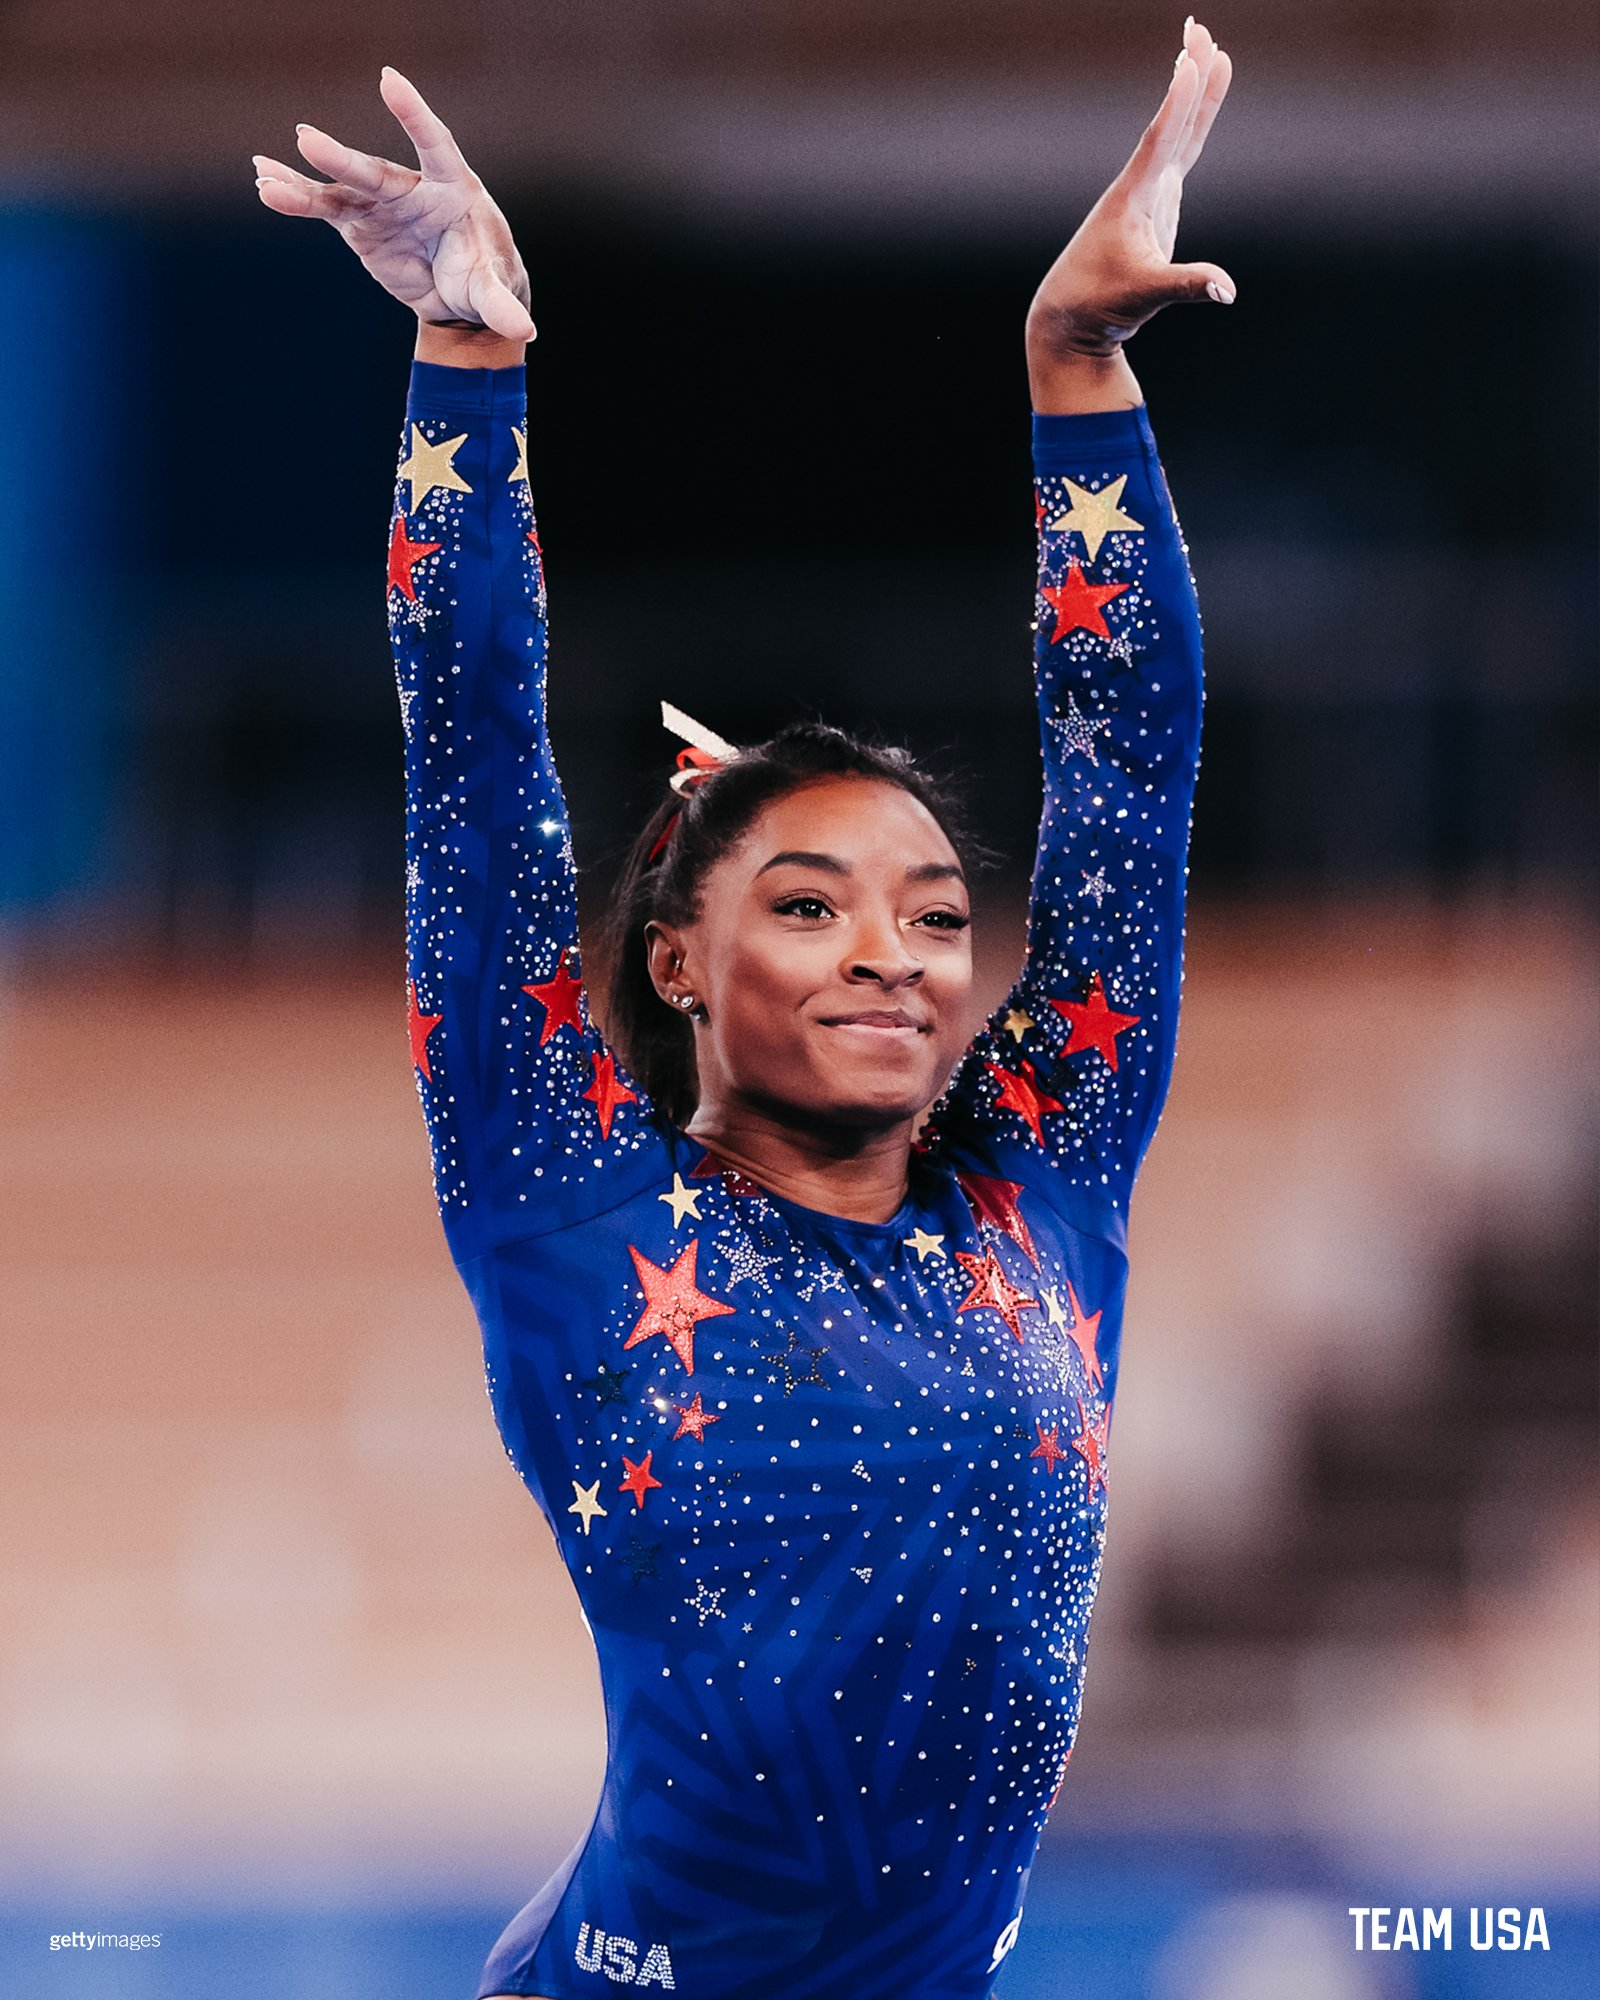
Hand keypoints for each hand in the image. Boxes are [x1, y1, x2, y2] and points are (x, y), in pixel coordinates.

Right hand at [252, 67, 535, 341]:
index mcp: (453, 189)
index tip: (388, 80)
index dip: (414, 115)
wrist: (461, 297)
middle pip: (375, 172)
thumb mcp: (494, 292)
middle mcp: (412, 189)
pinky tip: (265, 186)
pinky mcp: (360, 225)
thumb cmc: (484, 278)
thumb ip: (501, 304)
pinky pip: (324, 209)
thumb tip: (522, 329)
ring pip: (340, 190)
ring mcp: (382, 205)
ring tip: (264, 175)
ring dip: (303, 183)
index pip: (434, 144)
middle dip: (342, 160)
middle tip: (306, 141)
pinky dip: (295, 199)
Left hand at [1028, 17, 1232, 379]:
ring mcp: (1150, 194)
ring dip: (1194, 92)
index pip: (1160, 141)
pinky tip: (1199, 103)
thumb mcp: (1143, 296)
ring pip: (1179, 132)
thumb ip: (1185, 287)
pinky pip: (1181, 153)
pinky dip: (1193, 126)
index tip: (1190, 60)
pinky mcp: (1157, 208)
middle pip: (1172, 121)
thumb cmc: (1099, 305)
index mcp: (1133, 198)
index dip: (1178, 103)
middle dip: (1188, 75)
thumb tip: (1225, 290)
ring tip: (1211, 49)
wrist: (1071, 318)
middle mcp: (1141, 187)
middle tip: (1200, 27)